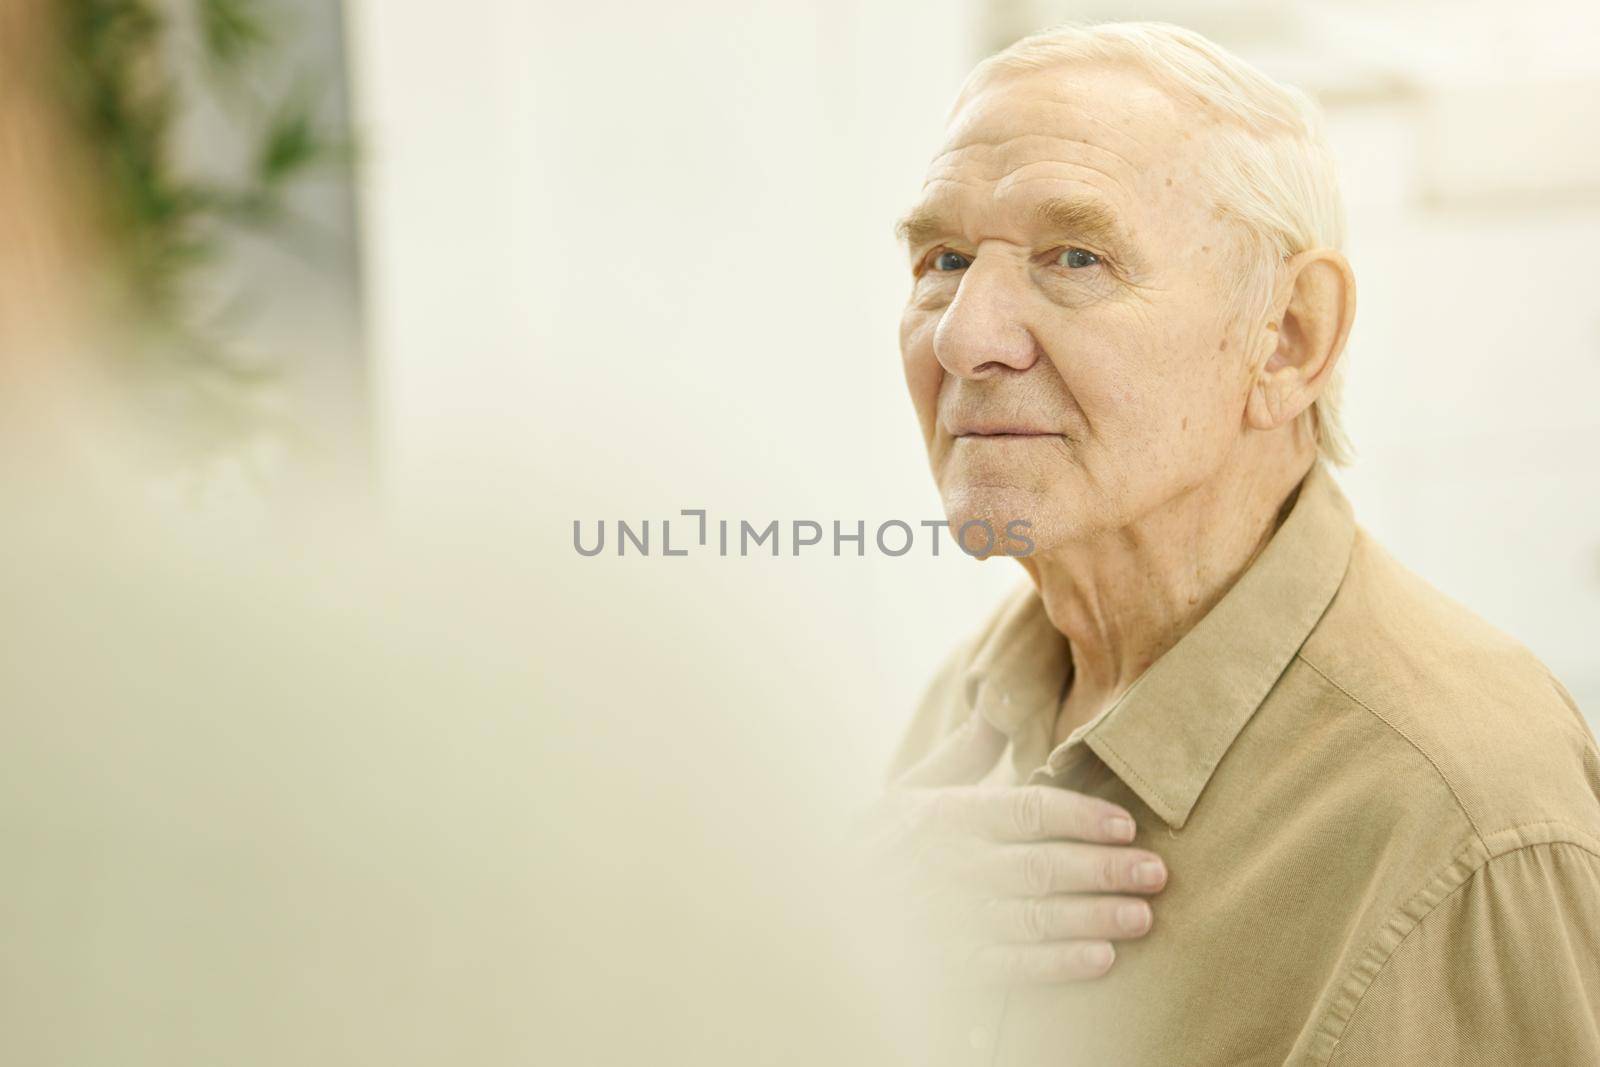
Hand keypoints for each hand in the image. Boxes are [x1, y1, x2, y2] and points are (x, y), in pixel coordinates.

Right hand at [857, 714, 1165, 984]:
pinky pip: (1009, 964)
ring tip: (1141, 917)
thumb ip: (963, 755)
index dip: (1081, 817)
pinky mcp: (946, 965)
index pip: (1024, 810)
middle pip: (1040, 865)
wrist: (820, 909)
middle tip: (1156, 872)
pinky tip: (1099, 960)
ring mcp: (947, 918)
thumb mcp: (909, 790)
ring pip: (1032, 916)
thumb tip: (1000, 705)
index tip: (1127, 825)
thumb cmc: (876, 844)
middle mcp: (947, 864)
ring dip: (1092, 918)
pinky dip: (1056, 964)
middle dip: (1103, 869)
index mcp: (943, 814)